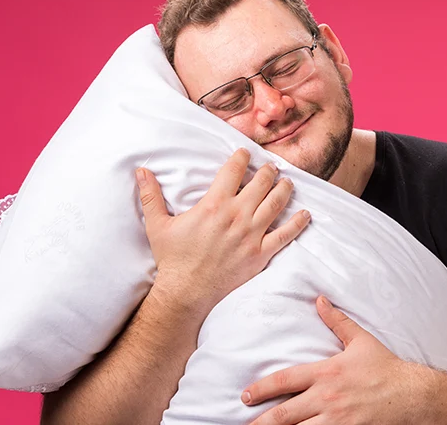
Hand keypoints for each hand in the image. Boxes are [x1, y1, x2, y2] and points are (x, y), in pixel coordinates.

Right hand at [136, 148, 310, 314]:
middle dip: (268, 170)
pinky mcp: (260, 254)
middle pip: (261, 182)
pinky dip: (298, 223)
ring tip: (288, 182)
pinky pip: (286, 235)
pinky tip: (306, 214)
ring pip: (276, 203)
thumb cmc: (172, 258)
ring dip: (285, 189)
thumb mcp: (157, 224)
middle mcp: (237, 216)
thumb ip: (150, 195)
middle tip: (271, 167)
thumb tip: (140, 171)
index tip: (246, 152)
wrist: (186, 292)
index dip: (242, 157)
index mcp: (214, 204)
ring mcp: (252, 235)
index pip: (234, 170)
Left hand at [243, 296, 437, 424]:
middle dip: (260, 421)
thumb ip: (336, 321)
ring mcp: (337, 420)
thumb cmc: (386, 367)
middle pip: (284, 413)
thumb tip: (320, 299)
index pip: (285, 380)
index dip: (262, 389)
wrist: (413, 395)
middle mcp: (327, 398)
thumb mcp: (360, 340)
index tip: (246, 395)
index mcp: (326, 373)